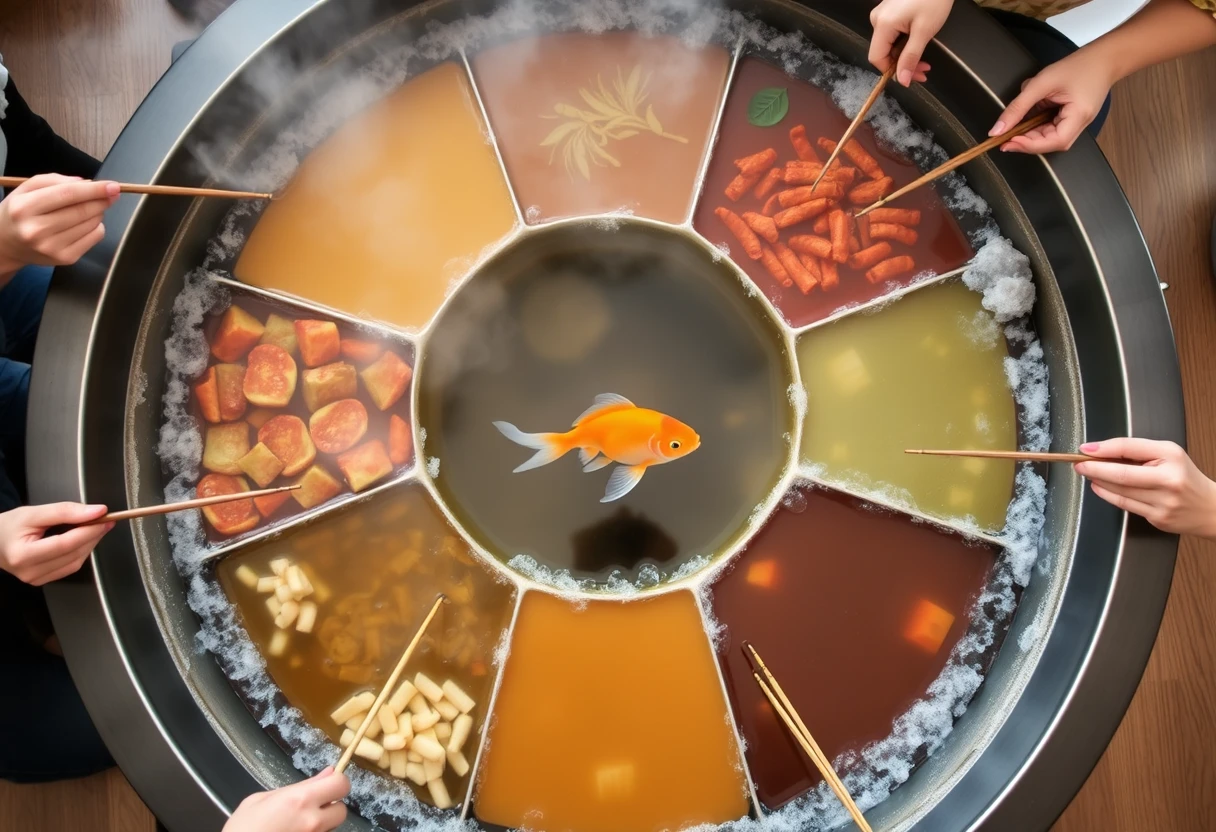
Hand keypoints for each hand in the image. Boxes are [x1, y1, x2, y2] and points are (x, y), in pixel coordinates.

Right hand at [0, 174, 118, 278]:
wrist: (7, 244)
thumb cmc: (20, 213)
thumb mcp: (26, 189)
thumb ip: (54, 180)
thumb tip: (85, 183)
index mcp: (25, 208)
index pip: (67, 195)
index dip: (94, 189)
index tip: (113, 186)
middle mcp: (36, 230)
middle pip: (82, 211)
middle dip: (102, 200)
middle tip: (111, 194)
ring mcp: (52, 247)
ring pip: (92, 224)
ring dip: (98, 212)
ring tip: (88, 208)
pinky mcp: (65, 259)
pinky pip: (95, 238)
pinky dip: (97, 227)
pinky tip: (85, 223)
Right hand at [0, 503, 113, 584]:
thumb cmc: (9, 526)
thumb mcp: (34, 513)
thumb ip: (65, 511)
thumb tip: (97, 511)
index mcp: (23, 555)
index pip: (65, 544)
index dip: (89, 530)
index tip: (105, 517)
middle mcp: (29, 572)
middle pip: (73, 554)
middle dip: (93, 535)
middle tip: (103, 519)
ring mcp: (35, 579)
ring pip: (76, 562)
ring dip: (89, 544)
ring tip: (93, 527)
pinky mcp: (42, 581)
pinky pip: (70, 567)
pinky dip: (80, 552)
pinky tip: (82, 540)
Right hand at [223, 768, 348, 831]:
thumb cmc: (241, 829)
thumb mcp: (260, 800)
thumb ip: (298, 786)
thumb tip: (327, 774)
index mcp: (299, 800)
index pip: (340, 784)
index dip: (337, 782)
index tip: (327, 783)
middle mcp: (312, 821)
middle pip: (342, 810)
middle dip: (331, 807)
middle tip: (312, 807)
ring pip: (332, 827)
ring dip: (322, 823)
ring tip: (297, 824)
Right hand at [868, 0, 950, 85]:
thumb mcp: (924, 32)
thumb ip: (910, 58)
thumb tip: (902, 81)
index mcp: (882, 25)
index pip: (877, 58)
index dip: (893, 72)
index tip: (913, 77)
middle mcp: (877, 19)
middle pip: (884, 52)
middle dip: (903, 64)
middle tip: (924, 70)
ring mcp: (883, 14)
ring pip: (889, 44)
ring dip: (905, 55)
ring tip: (924, 58)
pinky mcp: (890, 11)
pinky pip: (893, 33)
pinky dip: (905, 43)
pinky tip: (918, 43)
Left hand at [990, 47, 1113, 153]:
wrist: (1104, 57)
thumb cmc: (1078, 65)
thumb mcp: (1041, 83)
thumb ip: (1018, 107)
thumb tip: (998, 128)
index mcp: (1079, 116)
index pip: (1054, 142)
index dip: (1029, 146)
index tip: (1008, 142)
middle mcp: (1080, 124)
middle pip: (1050, 143)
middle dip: (1027, 141)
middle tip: (1005, 137)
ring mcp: (1076, 122)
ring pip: (1049, 137)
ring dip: (1031, 133)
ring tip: (1016, 125)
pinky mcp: (1072, 117)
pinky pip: (1052, 128)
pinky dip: (1037, 124)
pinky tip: (1029, 115)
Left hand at [1075, 439, 1215, 539]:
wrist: (1210, 508)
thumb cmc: (1185, 477)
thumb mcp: (1167, 453)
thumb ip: (1136, 450)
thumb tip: (1101, 450)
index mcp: (1171, 459)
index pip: (1130, 449)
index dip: (1104, 449)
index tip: (1086, 449)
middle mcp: (1168, 481)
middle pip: (1121, 475)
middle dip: (1094, 468)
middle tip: (1079, 464)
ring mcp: (1163, 503)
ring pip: (1120, 492)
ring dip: (1099, 482)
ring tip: (1089, 474)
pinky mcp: (1157, 519)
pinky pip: (1126, 506)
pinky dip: (1109, 495)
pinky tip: (1101, 488)